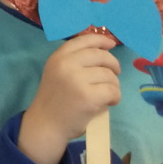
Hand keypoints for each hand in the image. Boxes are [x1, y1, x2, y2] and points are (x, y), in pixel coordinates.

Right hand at [19, 33, 119, 163]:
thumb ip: (74, 60)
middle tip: (115, 74)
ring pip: (109, 75)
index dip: (100, 40)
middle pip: (100, 55)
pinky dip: (115, 97)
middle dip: (113, 64)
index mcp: (58, 57)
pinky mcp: (88, 96)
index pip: (84, 40)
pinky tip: (110, 102)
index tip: (111, 43)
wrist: (46, 123)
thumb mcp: (57, 71)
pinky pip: (112, 90)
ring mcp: (77, 80)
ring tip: (108, 94)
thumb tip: (104, 50)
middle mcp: (66, 64)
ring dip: (114, 85)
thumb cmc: (55, 99)